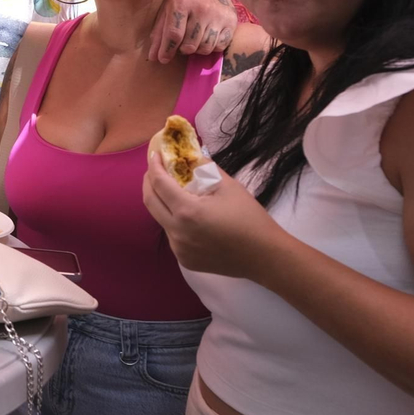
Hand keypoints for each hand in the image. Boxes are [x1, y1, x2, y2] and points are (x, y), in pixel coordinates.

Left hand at [141, 133, 286, 280]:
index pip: (159, 183)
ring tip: (172, 190)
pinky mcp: (185, 260)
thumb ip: (204, 168)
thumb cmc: (250, 218)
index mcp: (187, 212)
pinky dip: (173, 220)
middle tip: (156, 169)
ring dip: (162, 202)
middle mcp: (177, 232)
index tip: (155, 154)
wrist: (265, 256)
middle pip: (150, 202)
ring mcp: (179, 249)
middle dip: (149, 182)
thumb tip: (189, 155)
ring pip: (160, 219)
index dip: (154, 166)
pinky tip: (187, 215)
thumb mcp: (228, 186)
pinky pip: (172, 235)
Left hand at [150, 0, 235, 62]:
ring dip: (197, 49)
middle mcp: (202, 8)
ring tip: (193, 40)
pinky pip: (220, 45)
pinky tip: (207, 38)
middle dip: (182, 50)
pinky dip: (212, 47)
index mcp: (181, 2)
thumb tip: (153, 57)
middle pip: (190, 44)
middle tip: (181, 44)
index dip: (167, 50)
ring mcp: (218, 14)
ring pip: (205, 47)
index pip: (174, 34)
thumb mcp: (166, 10)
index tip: (163, 59)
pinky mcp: (231, 20)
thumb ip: (159, 33)